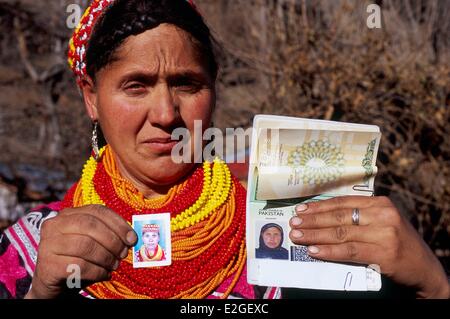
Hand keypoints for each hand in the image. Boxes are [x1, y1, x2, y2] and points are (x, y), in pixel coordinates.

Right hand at [25, 205, 136, 298]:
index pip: (97, 211)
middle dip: (113, 240)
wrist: (52, 283)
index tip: (132, 238)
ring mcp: (48, 245)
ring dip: (106, 257)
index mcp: (67, 214)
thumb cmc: (77, 259)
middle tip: (123, 253)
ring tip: (114, 265)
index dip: (118, 223)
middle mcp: (54, 225)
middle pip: (91, 225)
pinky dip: (98, 271)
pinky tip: (104, 274)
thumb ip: (107, 234)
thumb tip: (131, 237)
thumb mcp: (92, 242)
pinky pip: (80, 265)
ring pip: (85, 245)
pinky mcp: (48, 265)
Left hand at [289, 196, 449, 297]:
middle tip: (294, 224)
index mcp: (380, 203)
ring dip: (315, 235)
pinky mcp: (384, 254)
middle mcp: (383, 214)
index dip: (319, 206)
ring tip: (297, 237)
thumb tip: (322, 216)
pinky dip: (329, 251)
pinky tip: (314, 251)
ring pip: (341, 233)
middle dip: (313, 220)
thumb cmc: (397, 243)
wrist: (424, 268)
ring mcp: (384, 234)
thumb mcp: (382, 222)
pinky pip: (349, 251)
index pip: (342, 202)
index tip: (301, 210)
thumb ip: (359, 217)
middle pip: (339, 216)